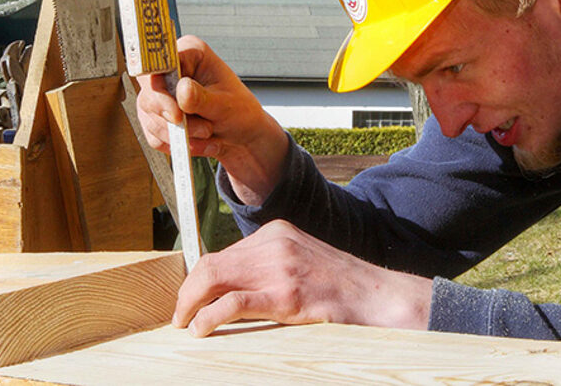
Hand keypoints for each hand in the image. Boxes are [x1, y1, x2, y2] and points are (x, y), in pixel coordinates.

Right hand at [135, 35, 290, 204]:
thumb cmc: (239, 111)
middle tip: (206, 130)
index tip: (176, 115)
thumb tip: (181, 90)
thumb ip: (201, 98)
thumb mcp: (225, 105)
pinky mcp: (155, 115)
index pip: (160, 66)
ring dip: (181, 135)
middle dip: (178, 121)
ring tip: (209, 135)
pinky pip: (153, 135)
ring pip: (151, 118)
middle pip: (150, 96)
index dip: (162, 91)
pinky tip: (200, 142)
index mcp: (189, 53)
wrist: (241, 134)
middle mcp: (169, 69)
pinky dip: (177, 144)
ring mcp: (159, 93)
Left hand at [173, 220, 432, 336]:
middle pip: (213, 263)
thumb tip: (233, 285)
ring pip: (215, 276)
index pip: (225, 252)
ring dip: (191, 303)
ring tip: (185, 323)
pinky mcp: (286, 296)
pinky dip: (209, 316)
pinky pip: (233, 303)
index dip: (202, 278)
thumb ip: (271, 264)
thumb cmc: (342, 286)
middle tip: (180, 315)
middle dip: (189, 290)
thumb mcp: (303, 260)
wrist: (380, 296)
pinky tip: (201, 329)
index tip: (191, 298)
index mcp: (278, 232)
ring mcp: (280, 268)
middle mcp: (275, 243)